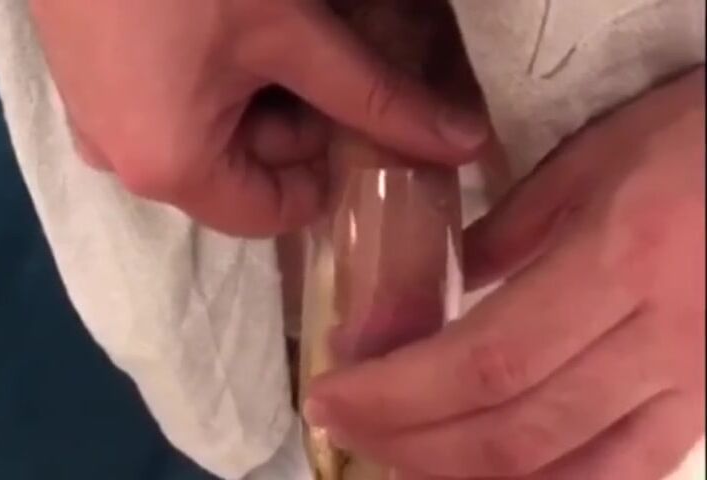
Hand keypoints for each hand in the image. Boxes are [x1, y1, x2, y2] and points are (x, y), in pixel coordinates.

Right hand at [29, 0, 488, 235]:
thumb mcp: (291, 33)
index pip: (277, 213)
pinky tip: (229, 21)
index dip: (331, 170)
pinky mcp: (88, 79)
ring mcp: (100, 120)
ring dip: (260, 88)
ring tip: (275, 25)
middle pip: (246, 171)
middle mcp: (126, 162)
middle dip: (298, 119)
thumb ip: (376, 95)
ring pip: (213, 132)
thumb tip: (465, 145)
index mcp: (171, 169)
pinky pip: (173, 102)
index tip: (363, 115)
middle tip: (323, 50)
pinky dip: (215, 73)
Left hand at [304, 67, 704, 478]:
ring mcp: (694, 386)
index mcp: (620, 261)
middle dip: (407, 439)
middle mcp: (660, 340)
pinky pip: (625, 475)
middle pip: (512, 428)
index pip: (484, 360)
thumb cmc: (697, 141)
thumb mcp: (595, 158)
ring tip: (396, 459)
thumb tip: (441, 290)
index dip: (397, 392)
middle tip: (343, 424)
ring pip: (566, 471)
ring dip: (463, 479)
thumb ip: (511, 231)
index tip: (331, 391)